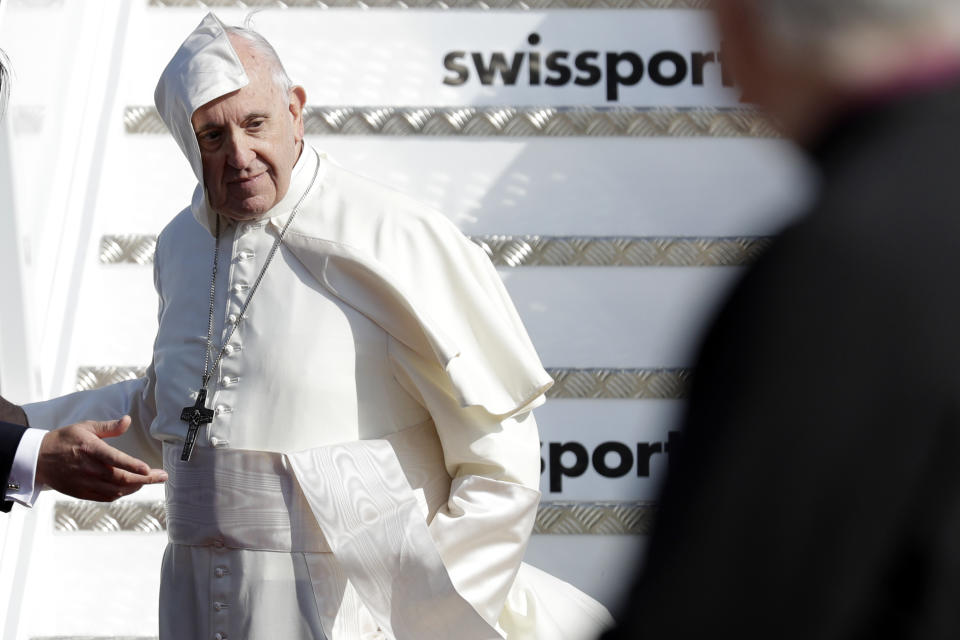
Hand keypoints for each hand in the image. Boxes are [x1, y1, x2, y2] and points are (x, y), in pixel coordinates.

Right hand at [36, 416, 166, 500]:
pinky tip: (132, 487)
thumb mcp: (85, 427)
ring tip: (150, 480)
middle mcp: (90, 469)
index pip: (115, 459)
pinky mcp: (83, 493)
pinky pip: (107, 497)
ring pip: (117, 490)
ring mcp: (86, 483)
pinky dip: (123, 493)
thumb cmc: (64, 440)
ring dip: (136, 487)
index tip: (148, 469)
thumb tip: (127, 420)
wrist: (39, 459)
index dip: (132, 465)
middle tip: (162, 476)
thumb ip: (108, 427)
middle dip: (145, 479)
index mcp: (91, 450)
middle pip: (122, 478)